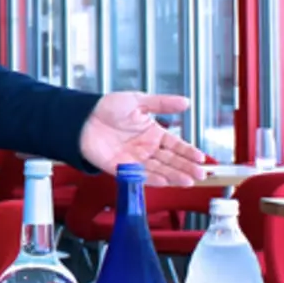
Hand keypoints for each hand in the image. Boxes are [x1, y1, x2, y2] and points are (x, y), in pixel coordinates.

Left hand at [78, 92, 207, 184]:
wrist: (82, 117)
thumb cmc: (107, 107)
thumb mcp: (138, 101)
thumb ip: (162, 103)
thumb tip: (186, 102)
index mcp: (152, 133)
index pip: (176, 145)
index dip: (188, 151)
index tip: (201, 158)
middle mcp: (146, 148)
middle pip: (171, 160)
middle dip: (187, 168)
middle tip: (201, 174)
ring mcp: (134, 159)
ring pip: (159, 170)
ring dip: (174, 176)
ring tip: (189, 180)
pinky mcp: (121, 168)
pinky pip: (140, 175)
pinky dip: (153, 179)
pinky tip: (166, 181)